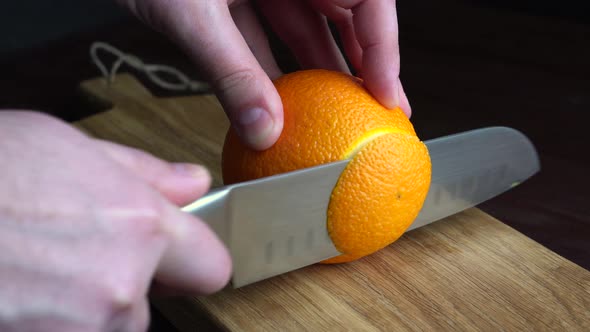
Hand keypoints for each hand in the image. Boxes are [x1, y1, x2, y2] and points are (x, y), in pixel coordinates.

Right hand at [0, 111, 230, 330]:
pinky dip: (50, 324)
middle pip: (149, 305)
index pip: (212, 264)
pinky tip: (18, 295)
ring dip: (80, 312)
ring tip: (29, 273)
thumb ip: (142, 173)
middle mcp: (120, 290)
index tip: (174, 256)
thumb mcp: (63, 147)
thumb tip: (192, 185)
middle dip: (120, 285)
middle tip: (67, 254)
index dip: (191, 257)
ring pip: (106, 328)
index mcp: (140, 228)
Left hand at [117, 0, 410, 149]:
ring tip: (336, 116)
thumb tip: (263, 128)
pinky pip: (267, 35)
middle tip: (377, 112)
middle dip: (363, 65)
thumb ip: (231, 70)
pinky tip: (281, 103)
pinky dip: (274, 68)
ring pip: (307, 29)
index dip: (386, 48)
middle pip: (346, 17)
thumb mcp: (195, 10)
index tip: (389, 96)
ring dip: (320, 72)